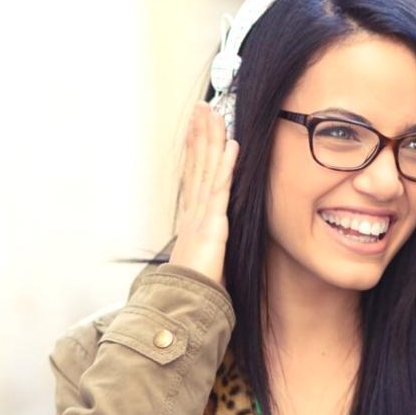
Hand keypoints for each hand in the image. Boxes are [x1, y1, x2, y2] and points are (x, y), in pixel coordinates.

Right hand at [167, 101, 238, 285]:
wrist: (183, 306)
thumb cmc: (193, 292)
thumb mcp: (204, 265)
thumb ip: (208, 252)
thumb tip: (210, 252)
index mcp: (192, 220)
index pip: (194, 177)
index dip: (195, 150)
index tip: (195, 129)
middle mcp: (194, 212)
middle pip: (197, 164)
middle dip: (199, 135)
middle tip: (201, 107)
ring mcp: (202, 216)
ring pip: (206, 169)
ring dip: (209, 139)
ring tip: (212, 113)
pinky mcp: (212, 224)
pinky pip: (221, 188)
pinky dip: (226, 165)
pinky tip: (232, 144)